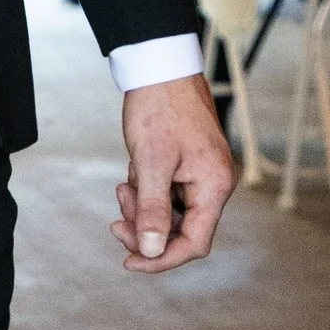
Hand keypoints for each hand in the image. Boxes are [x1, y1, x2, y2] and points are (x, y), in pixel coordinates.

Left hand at [111, 75, 235, 274]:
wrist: (160, 68)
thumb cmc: (159, 108)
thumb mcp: (150, 162)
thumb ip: (153, 210)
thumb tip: (152, 251)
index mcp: (214, 186)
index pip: (194, 243)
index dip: (162, 259)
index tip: (130, 262)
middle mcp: (214, 185)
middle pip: (181, 231)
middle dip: (146, 230)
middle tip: (115, 221)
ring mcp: (202, 176)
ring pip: (170, 214)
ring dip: (143, 208)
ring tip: (125, 184)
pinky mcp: (188, 167)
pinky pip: (167, 194)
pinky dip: (146, 192)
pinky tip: (133, 174)